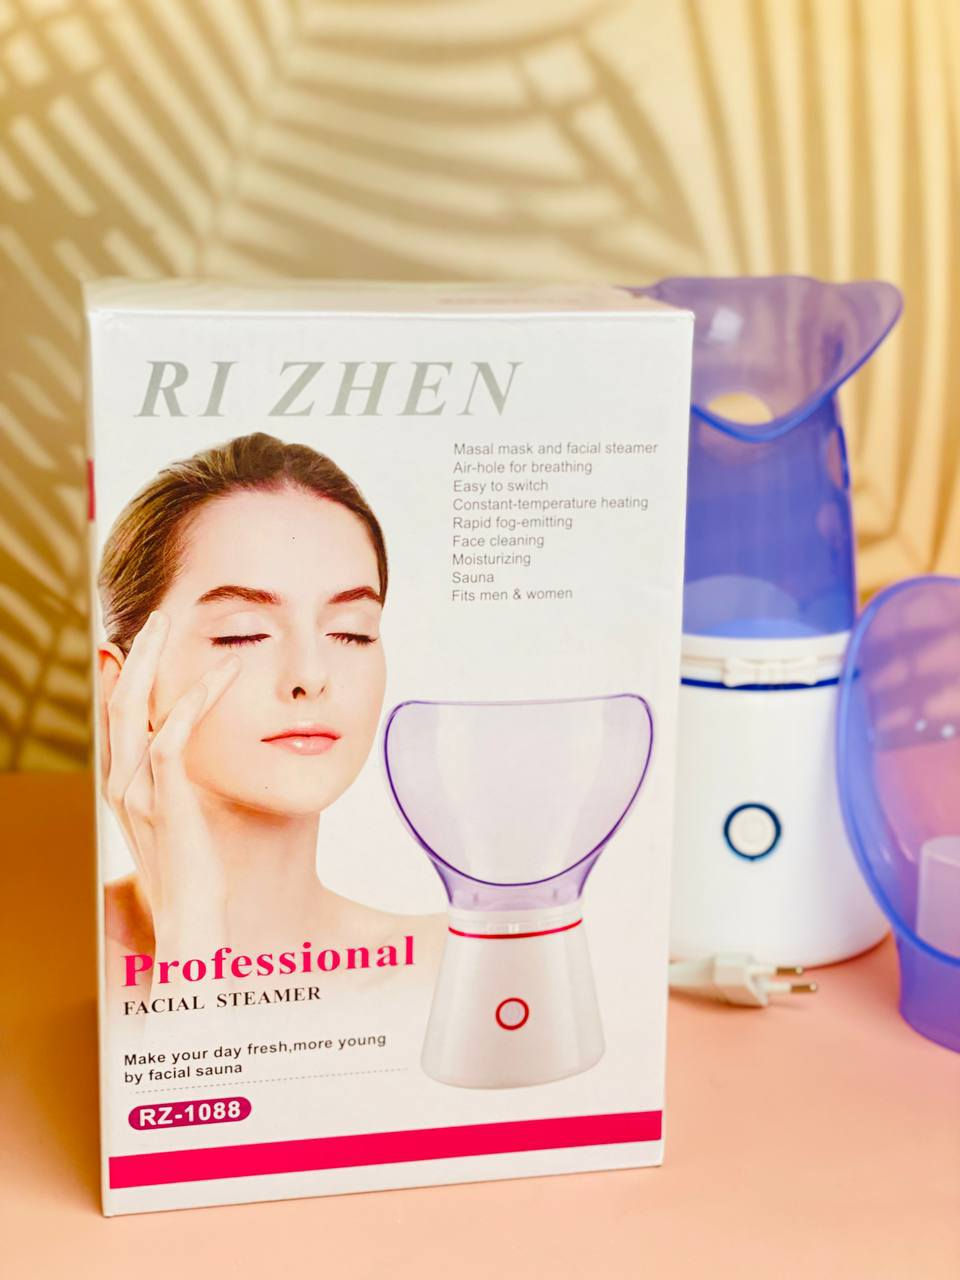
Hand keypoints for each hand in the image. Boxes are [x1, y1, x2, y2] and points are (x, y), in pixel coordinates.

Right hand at [100, 610, 239, 970]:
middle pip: (117, 701)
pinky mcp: (167, 799)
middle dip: (135, 654)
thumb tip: (190, 757)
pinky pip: (172, 735)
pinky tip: (222, 674)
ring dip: (155, 660)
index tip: (132, 641)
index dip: (120, 675)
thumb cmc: (198, 875)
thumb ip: (179, 786)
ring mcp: (139, 792)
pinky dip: (195, 699)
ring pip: (135, 707)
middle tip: (156, 617)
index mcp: (124, 788)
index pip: (116, 718)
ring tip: (172, 625)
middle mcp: (122, 785)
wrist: (193, 923)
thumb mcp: (183, 820)